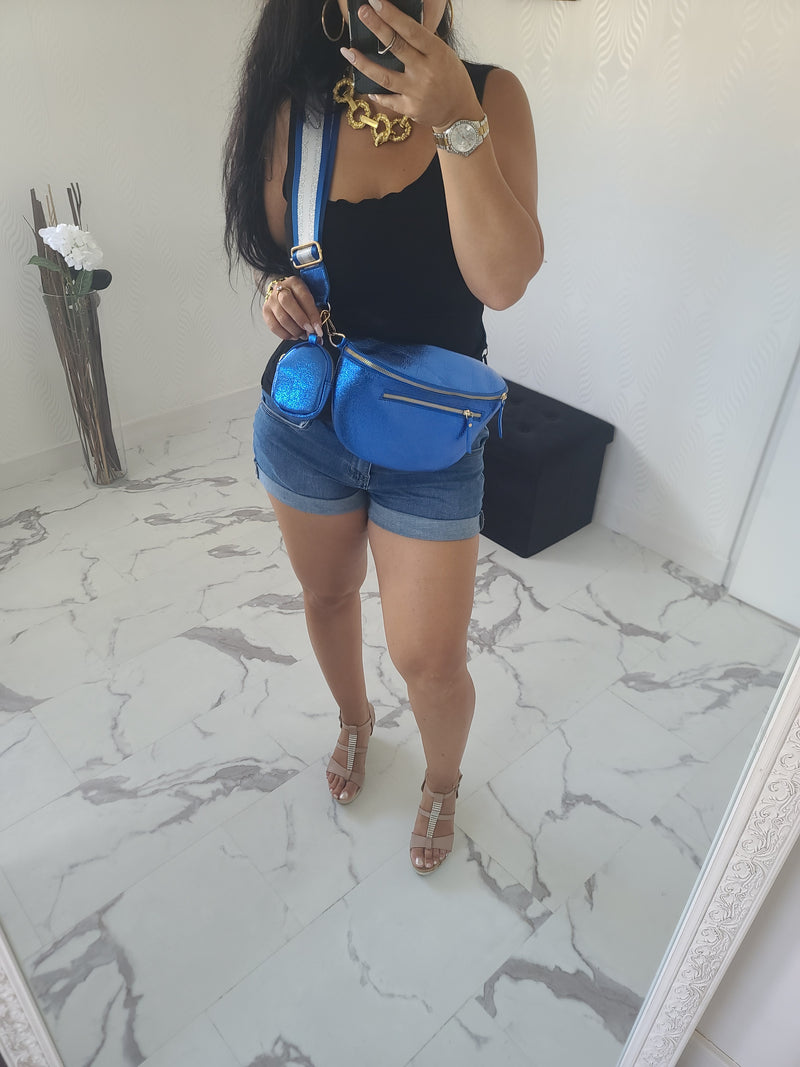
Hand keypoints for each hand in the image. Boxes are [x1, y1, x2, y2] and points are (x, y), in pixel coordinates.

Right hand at [261, 275, 322, 340]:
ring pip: (281, 318)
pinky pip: (274, 327)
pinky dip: (286, 334)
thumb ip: (315, 312)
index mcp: (294, 283)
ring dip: (295, 330)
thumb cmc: (299, 298)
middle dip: (301, 320)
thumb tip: (317, 331)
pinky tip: (293, 335)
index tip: (318, 328)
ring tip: (303, 334)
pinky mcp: (266, 312)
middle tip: (309, 331)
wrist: (282, 293)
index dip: (312, 314)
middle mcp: (280, 289)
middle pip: (287, 303)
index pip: (304, 297)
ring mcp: (271, 301)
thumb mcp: (310, 298)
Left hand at [341, 0, 480, 129]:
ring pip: (385, 76)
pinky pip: (388, 99)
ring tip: (348, 52)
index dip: (392, 15)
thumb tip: (399, 26)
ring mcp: (416, 92)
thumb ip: (424, 43)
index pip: (411, 30)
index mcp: (436, 53)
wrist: (459, 113)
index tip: (376, 3)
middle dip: (377, 28)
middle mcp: (425, 72)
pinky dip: (376, 92)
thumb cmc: (451, 78)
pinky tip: (364, 85)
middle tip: (362, 13)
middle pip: (396, 47)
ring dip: (364, 64)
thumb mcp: (444, 55)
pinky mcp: (410, 109)